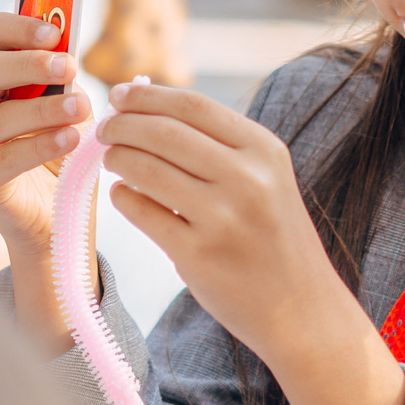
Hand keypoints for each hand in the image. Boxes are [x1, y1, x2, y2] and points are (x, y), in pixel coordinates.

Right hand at [0, 14, 93, 349]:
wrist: (59, 214)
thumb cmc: (63, 149)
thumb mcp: (69, 105)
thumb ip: (64, 79)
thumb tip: (70, 52)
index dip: (19, 28)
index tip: (56, 33)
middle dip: (31, 65)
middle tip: (70, 66)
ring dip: (42, 109)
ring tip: (81, 109)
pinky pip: (2, 158)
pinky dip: (38, 146)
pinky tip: (69, 140)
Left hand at [100, 81, 404, 404]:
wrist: (301, 309)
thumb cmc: (273, 238)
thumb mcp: (267, 179)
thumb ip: (218, 145)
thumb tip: (146, 108)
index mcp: (264, 151)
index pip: (193, 105)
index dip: (147, 96)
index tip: (119, 95)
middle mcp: (247, 179)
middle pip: (163, 132)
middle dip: (122, 124)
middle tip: (103, 129)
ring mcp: (222, 218)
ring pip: (145, 169)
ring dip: (117, 158)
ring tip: (112, 160)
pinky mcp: (198, 255)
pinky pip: (141, 212)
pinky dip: (122, 197)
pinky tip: (123, 195)